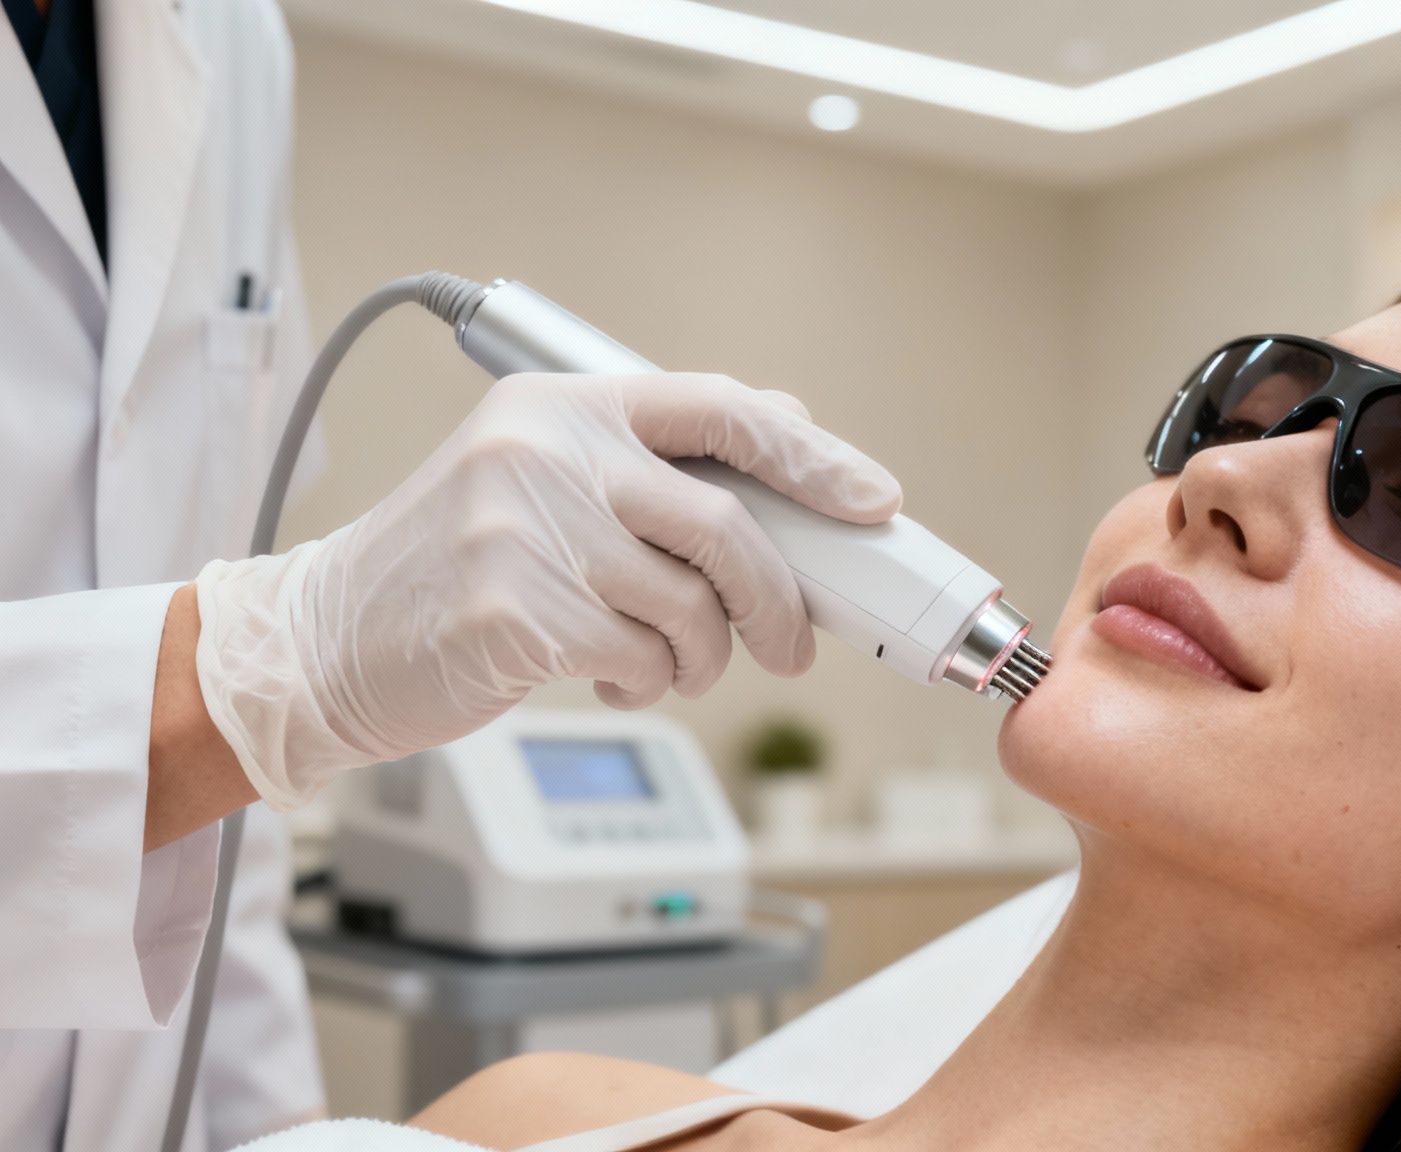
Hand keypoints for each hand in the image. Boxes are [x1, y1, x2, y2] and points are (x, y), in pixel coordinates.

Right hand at [191, 372, 899, 808]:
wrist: (323, 642)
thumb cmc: (453, 568)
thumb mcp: (542, 480)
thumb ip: (652, 462)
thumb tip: (793, 437)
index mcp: (565, 403)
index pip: (721, 408)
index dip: (814, 458)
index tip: (874, 500)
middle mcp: (547, 452)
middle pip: (726, 523)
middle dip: (779, 598)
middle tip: (791, 643)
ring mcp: (526, 531)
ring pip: (692, 605)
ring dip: (704, 655)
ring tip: (670, 665)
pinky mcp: (514, 613)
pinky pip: (642, 657)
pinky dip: (650, 681)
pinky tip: (616, 677)